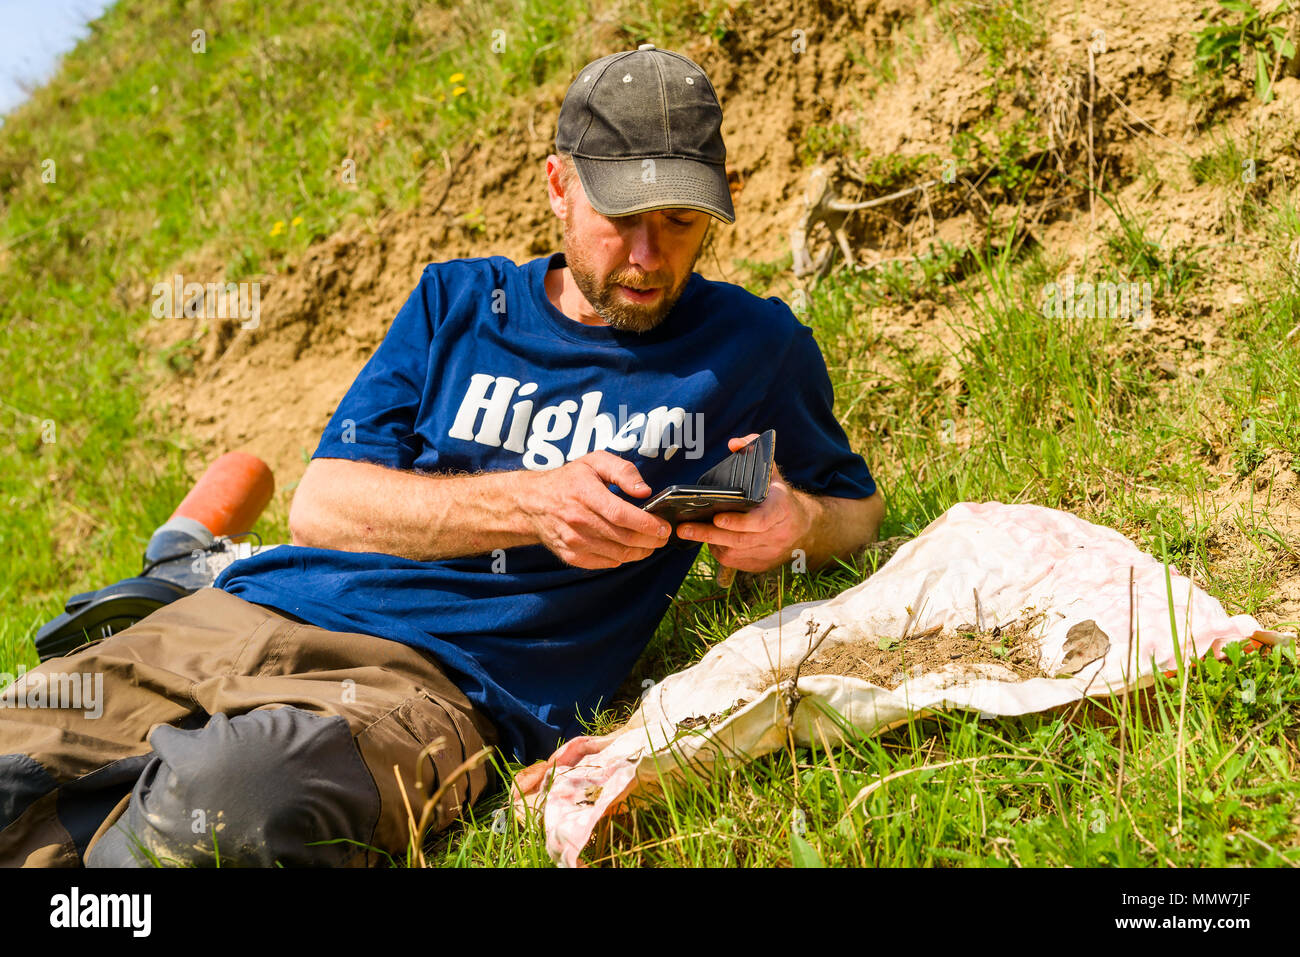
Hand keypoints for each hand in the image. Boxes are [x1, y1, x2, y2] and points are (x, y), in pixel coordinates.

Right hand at [520, 451, 671, 569]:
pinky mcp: (572, 556)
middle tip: (664, 536)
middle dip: (651, 540)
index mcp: (585, 494)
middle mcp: (578, 520)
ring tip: (651, 543)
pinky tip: (629, 548)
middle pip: (624, 538)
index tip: (664, 526)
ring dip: (641, 552)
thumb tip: (645, 491)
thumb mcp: (594, 462)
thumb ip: (623, 471)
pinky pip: (606, 562)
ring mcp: (574, 541)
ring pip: (618, 554)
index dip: (647, 524)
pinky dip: (623, 558)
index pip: (621, 515)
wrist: (531, 503)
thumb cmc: (568, 480)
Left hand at [674, 434, 811, 573]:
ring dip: (710, 542)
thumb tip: (734, 444)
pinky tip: (707, 540)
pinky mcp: (760, 564)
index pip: (760, 520)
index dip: (739, 522)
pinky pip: (735, 560)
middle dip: (710, 534)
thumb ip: (754, 451)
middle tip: (684, 527)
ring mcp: (769, 552)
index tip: (717, 518)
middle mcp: (777, 533)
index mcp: (781, 509)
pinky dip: (719, 550)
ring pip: (735, 551)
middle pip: (740, 539)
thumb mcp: (772, 472)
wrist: (803, 528)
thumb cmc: (779, 496)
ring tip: (688, 531)